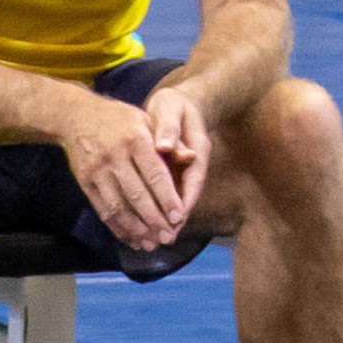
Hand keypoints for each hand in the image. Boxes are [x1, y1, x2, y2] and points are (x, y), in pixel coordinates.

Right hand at [61, 92, 185, 253]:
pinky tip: (132, 238)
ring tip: (152, 243)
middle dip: (154, 220)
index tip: (179, 217)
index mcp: (135, 138)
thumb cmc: (120, 119)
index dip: (167, 198)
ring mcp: (97, 170)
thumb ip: (170, 141)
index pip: (154, 173)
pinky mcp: (84, 181)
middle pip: (136, 195)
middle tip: (169, 238)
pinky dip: (118, 227)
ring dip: (136, 229)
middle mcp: (114, 155)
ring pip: (118, 207)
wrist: (76, 116)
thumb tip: (191, 158)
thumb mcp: (147, 119)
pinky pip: (102, 209)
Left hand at [141, 81, 214, 234]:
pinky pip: (167, 195)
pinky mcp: (172, 175)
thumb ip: (169, 129)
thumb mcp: (172, 110)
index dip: (185, 199)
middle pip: (186, 196)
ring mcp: (184, 172)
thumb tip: (166, 147)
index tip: (176, 218)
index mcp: (198, 149)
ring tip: (152, 239)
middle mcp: (193, 165)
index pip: (194, 180)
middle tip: (162, 239)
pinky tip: (144, 225)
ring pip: (177, 199)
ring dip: (165, 219)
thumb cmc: (174, 105)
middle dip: (174, 218)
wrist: (177, 103)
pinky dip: (157, 209)